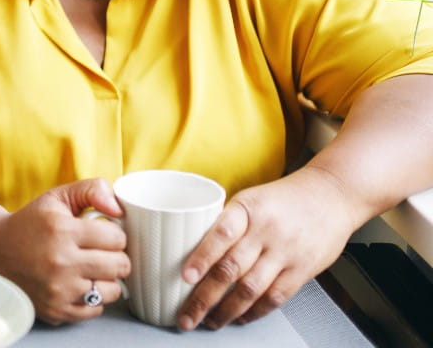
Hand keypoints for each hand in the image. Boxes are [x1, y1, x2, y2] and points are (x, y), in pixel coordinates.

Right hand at [0, 178, 128, 324]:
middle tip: (99, 251)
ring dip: (106, 279)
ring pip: (113, 290)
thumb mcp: (57, 197)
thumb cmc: (31, 223)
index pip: (117, 238)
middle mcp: (60, 262)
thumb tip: (119, 209)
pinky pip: (97, 310)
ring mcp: (58, 290)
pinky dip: (93, 298)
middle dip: (115, 256)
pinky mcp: (56, 311)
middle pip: (120, 265)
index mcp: (61, 230)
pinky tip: (78, 284)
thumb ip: (92, 190)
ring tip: (89, 268)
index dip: (113, 233)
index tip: (100, 233)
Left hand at [177, 167, 357, 329]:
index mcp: (247, 208)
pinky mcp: (303, 269)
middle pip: (231, 268)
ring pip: (251, 288)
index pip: (221, 234)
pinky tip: (240, 317)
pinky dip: (254, 311)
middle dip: (205, 297)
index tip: (185, 276)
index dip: (202, 256)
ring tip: (209, 321)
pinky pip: (275, 297)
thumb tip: (193, 250)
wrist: (331, 195)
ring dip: (226, 310)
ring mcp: (286, 252)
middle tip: (187, 315)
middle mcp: (266, 231)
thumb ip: (227, 224)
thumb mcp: (250, 199)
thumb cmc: (283, 198)